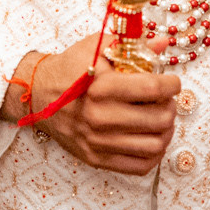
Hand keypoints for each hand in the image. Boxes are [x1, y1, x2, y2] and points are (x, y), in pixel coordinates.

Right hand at [21, 33, 179, 175]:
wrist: (36, 94)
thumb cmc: (69, 68)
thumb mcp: (96, 47)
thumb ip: (132, 45)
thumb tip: (163, 43)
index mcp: (101, 86)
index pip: (153, 89)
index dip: (172, 85)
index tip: (172, 82)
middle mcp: (99, 116)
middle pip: (159, 119)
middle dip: (170, 107)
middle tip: (166, 101)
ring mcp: (98, 141)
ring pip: (154, 145)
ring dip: (166, 132)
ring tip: (161, 120)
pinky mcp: (96, 158)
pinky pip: (139, 166)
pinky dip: (153, 154)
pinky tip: (150, 138)